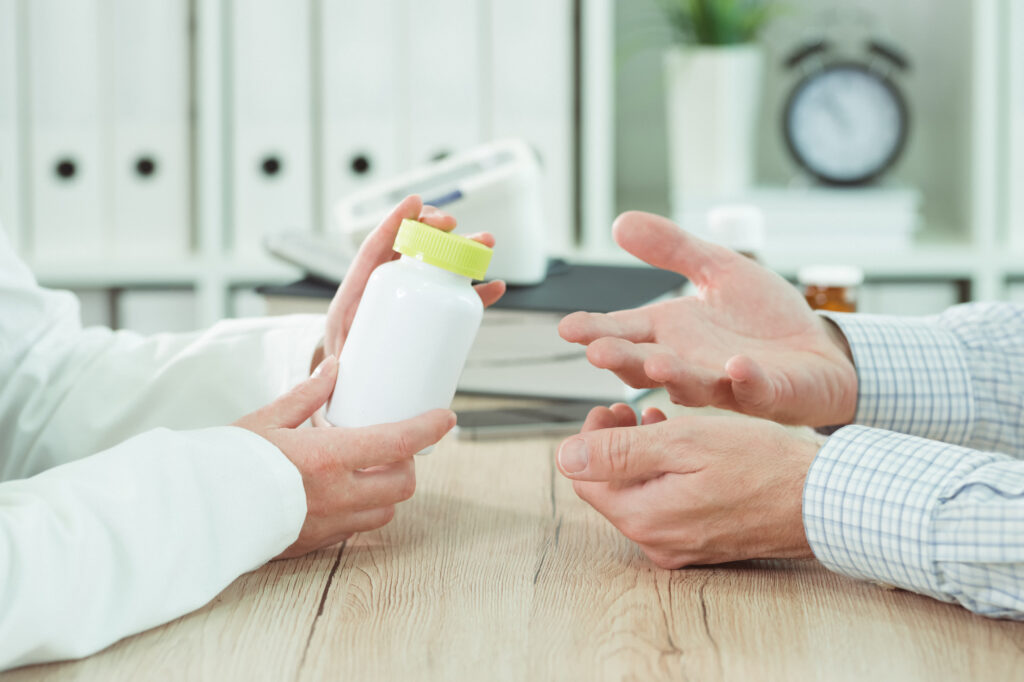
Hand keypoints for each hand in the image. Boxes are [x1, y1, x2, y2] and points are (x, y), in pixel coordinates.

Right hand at [234, 356, 455, 557]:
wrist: (194, 512)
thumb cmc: (226, 461)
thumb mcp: (268, 419)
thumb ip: (308, 395)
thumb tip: (335, 369)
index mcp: (328, 457)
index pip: (398, 442)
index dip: (428, 428)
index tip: (446, 417)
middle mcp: (336, 494)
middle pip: (402, 485)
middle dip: (407, 464)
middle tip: (392, 446)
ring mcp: (328, 523)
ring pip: (384, 511)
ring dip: (385, 490)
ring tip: (366, 469)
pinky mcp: (315, 543)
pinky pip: (356, 529)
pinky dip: (360, 509)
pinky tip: (341, 492)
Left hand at [319, 195, 506, 362]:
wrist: (352, 378)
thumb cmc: (343, 364)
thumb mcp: (336, 358)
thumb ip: (335, 364)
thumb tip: (335, 368)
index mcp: (358, 291)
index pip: (375, 248)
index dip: (394, 222)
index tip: (414, 202)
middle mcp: (386, 286)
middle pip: (412, 246)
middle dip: (434, 228)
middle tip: (453, 224)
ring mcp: (410, 296)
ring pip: (438, 265)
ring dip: (464, 251)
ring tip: (486, 244)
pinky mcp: (428, 313)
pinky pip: (454, 297)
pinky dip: (475, 291)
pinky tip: (495, 287)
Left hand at [556, 404, 818, 567]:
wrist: (822, 501)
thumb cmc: (761, 466)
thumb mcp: (683, 443)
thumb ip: (619, 452)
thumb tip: (564, 457)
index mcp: (644, 517)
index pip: (586, 479)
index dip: (592, 438)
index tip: (612, 408)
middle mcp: (657, 541)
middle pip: (611, 489)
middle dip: (615, 446)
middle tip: (634, 410)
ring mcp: (681, 546)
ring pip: (639, 496)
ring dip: (640, 457)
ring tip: (659, 421)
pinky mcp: (704, 543)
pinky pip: (667, 508)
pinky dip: (666, 476)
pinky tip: (685, 451)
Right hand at [558, 211, 856, 426]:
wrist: (819, 351)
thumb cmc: (763, 318)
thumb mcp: (717, 268)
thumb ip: (671, 248)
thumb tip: (620, 222)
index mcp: (670, 333)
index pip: (623, 330)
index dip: (595, 330)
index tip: (568, 328)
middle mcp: (688, 362)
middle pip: (645, 364)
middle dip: (622, 359)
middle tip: (598, 352)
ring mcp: (724, 382)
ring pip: (690, 383)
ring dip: (673, 374)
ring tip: (655, 361)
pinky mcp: (765, 392)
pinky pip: (753, 390)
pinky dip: (745, 381)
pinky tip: (736, 368)